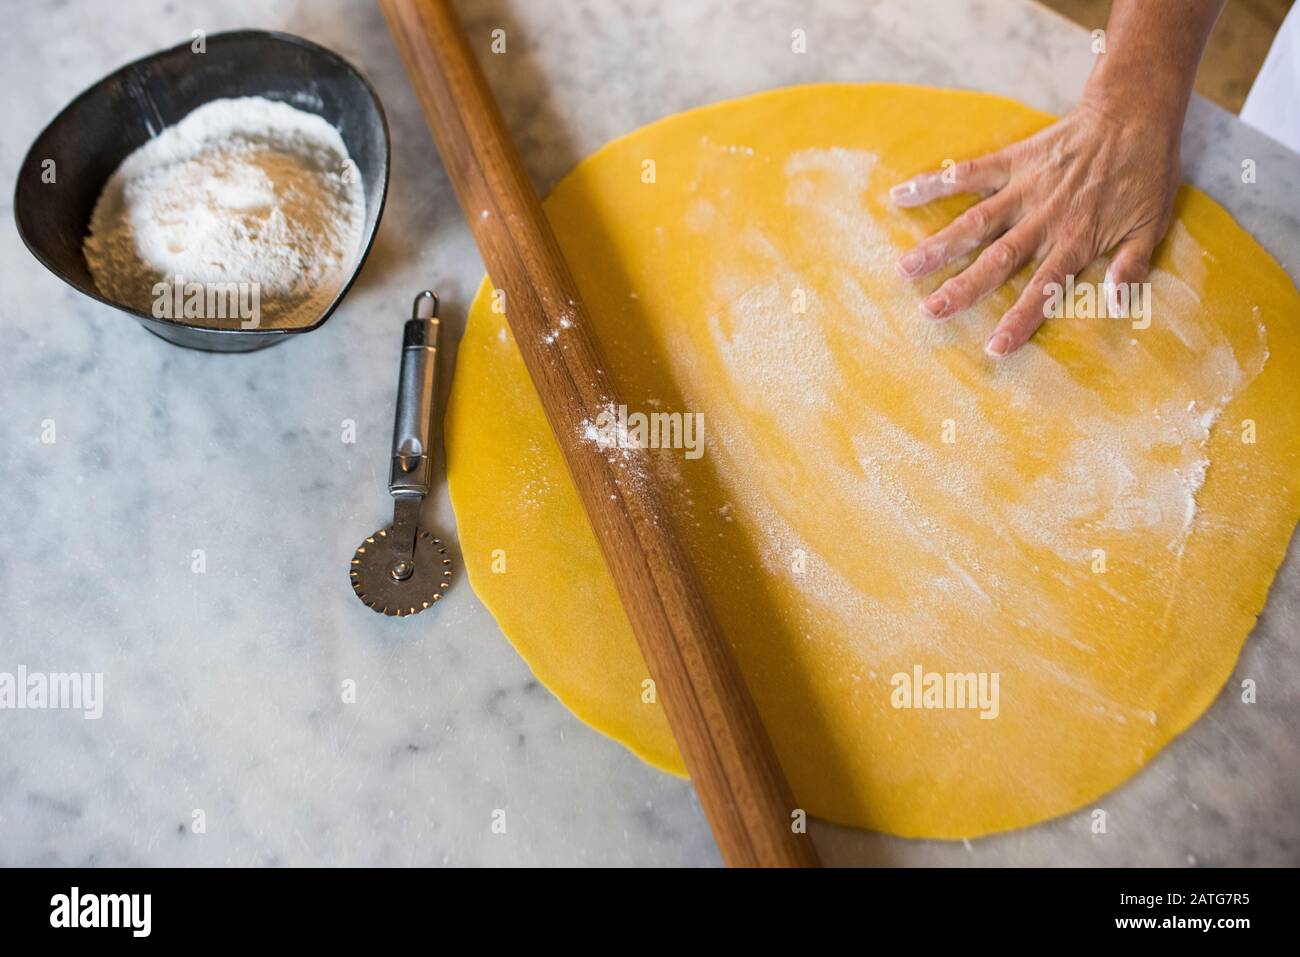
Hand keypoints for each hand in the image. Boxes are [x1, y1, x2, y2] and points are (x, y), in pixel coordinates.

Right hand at [890, 95, 1181, 358]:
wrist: (1136, 112)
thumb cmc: (1145, 174)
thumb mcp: (1152, 225)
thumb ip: (1132, 266)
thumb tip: (1117, 304)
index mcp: (1077, 239)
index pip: (1045, 288)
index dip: (1020, 319)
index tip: (993, 348)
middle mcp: (1044, 218)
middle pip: (998, 259)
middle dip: (963, 288)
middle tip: (929, 311)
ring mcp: (1024, 188)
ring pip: (976, 222)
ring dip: (940, 245)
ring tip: (906, 268)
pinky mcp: (1013, 161)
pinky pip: (969, 172)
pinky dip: (934, 183)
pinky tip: (900, 196)